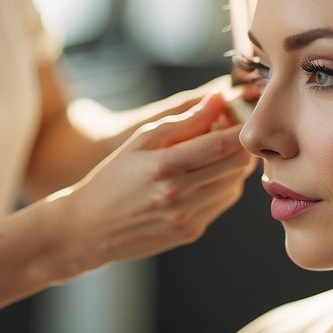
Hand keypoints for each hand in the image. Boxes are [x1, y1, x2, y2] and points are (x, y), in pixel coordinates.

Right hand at [48, 92, 255, 275]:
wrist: (90, 227)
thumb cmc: (114, 177)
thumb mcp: (140, 141)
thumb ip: (182, 121)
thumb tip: (217, 99)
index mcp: (163, 166)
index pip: (220, 144)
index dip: (239, 127)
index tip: (243, 115)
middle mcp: (178, 195)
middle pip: (236, 165)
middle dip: (241, 144)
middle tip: (232, 131)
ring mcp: (186, 217)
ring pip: (234, 184)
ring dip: (234, 165)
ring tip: (216, 153)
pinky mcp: (190, 232)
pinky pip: (222, 203)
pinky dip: (223, 185)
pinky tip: (206, 176)